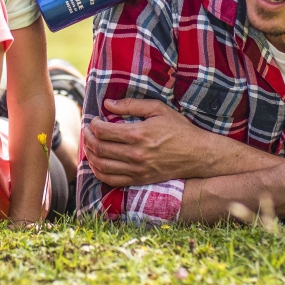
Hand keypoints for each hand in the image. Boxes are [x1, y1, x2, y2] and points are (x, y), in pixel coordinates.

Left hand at [83, 97, 203, 185]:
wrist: (197, 154)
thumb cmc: (178, 128)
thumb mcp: (158, 109)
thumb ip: (131, 105)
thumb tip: (108, 104)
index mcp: (138, 134)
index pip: (103, 131)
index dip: (93, 124)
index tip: (94, 120)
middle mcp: (135, 154)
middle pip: (99, 148)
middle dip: (89, 138)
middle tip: (87, 131)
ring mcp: (137, 170)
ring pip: (102, 165)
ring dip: (90, 155)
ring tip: (89, 145)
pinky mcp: (139, 180)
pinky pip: (111, 180)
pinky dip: (99, 172)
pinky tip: (96, 163)